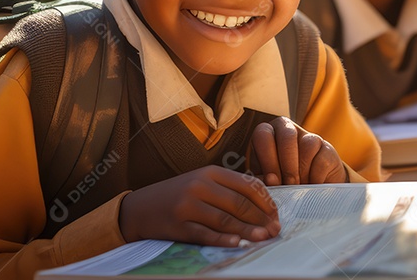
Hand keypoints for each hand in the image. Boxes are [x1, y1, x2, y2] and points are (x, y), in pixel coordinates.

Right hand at [119, 165, 279, 246]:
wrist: (140, 207)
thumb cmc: (178, 195)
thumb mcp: (202, 182)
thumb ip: (228, 188)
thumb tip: (263, 201)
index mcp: (210, 172)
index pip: (246, 184)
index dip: (265, 200)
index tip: (276, 214)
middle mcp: (199, 185)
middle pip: (238, 203)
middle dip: (261, 218)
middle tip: (275, 229)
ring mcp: (188, 205)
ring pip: (225, 219)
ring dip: (248, 231)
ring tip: (264, 238)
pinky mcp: (178, 225)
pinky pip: (205, 234)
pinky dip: (223, 240)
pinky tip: (237, 244)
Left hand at [250, 116, 347, 185]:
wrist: (310, 193)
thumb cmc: (282, 186)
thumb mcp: (268, 184)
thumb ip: (264, 181)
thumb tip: (269, 180)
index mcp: (267, 136)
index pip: (263, 134)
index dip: (267, 158)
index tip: (272, 181)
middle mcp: (287, 130)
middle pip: (287, 136)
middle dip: (287, 164)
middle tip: (289, 184)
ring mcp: (309, 137)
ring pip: (307, 145)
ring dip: (303, 171)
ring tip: (300, 187)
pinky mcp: (327, 148)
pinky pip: (322, 158)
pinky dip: (316, 176)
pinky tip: (312, 185)